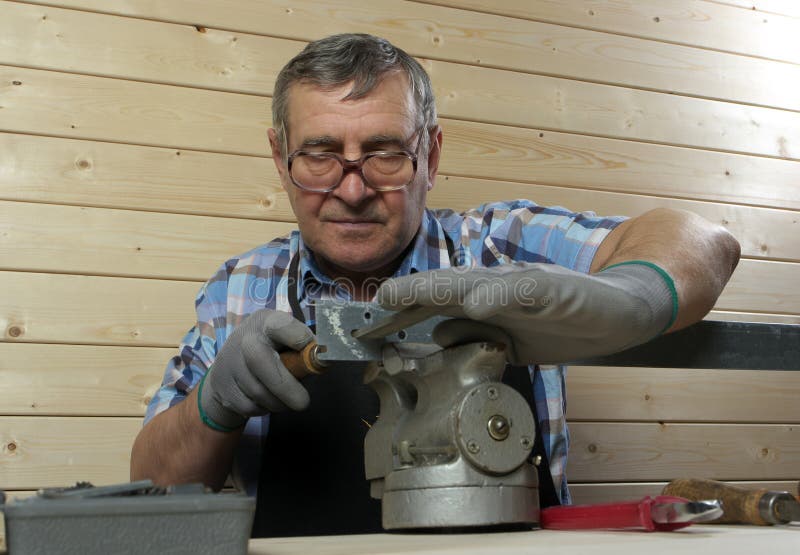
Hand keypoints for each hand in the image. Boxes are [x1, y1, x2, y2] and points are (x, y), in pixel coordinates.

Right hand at [198, 309, 314, 430]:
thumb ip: (303, 351)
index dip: (302, 341)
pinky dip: (262, 409)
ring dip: (278, 402)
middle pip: (261, 362)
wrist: (229, 366)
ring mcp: (230, 362)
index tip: (316, 355)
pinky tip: (264, 399)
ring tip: (283, 397)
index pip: (284, 327)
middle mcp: (245, 338)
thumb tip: (324, 362)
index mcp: (267, 322)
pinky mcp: (222, 385)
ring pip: (259, 392)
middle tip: (303, 402)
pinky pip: (249, 406)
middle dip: (287, 388)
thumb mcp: (285, 341)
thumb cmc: (271, 351)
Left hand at [375, 262, 675, 364]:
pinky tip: (478, 303)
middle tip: (372, 303)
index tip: (364, 328)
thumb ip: (474, 334)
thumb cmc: (562, 320)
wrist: (621, 309)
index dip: (400, 313)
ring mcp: (524, 284)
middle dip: (406, 296)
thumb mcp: (510, 337)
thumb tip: (438, 335)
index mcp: (485, 299)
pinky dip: (499, 296)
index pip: (434, 304)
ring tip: (404, 296)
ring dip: (437, 290)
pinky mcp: (553, 289)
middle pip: (444, 287)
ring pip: (474, 283)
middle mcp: (497, 285)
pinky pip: (523, 292)